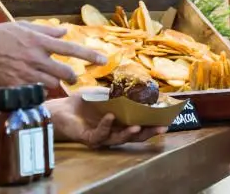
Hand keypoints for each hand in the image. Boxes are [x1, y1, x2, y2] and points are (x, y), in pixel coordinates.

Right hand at [0, 21, 104, 88]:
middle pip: (65, 73)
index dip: (90, 56)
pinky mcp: (16, 86)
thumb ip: (46, 31)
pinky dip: (38, 92)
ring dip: (56, 85)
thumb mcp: (23, 27)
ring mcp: (26, 74)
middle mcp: (36, 58)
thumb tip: (65, 32)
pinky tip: (34, 87)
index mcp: (39, 42)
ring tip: (51, 82)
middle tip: (71, 77)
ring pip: (52, 85)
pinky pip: (35, 93)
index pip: (71, 49)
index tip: (104, 61)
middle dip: (72, 77)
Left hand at [46, 94, 166, 147]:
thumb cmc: (84, 102)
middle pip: (135, 137)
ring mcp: (102, 137)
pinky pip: (100, 134)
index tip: (167, 119)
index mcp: (120, 123)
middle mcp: (114, 133)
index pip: (140, 126)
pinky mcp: (90, 138)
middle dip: (149, 132)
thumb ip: (120, 95)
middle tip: (162, 127)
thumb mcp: (105, 95)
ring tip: (138, 126)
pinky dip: (106, 125)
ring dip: (130, 133)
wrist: (61, 107)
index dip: (153, 124)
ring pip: (120, 139)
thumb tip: (140, 89)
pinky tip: (110, 117)